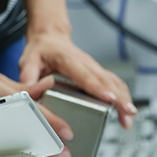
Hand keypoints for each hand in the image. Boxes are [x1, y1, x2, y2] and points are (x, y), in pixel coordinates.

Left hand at [19, 29, 138, 129]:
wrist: (49, 38)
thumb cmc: (40, 50)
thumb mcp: (28, 61)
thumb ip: (28, 76)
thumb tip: (28, 93)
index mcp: (68, 59)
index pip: (86, 75)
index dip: (99, 88)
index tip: (109, 98)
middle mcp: (85, 63)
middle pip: (107, 80)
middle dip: (120, 97)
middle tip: (128, 114)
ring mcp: (93, 67)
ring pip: (114, 82)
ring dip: (124, 98)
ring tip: (128, 119)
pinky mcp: (97, 73)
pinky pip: (114, 84)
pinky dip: (122, 97)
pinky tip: (125, 112)